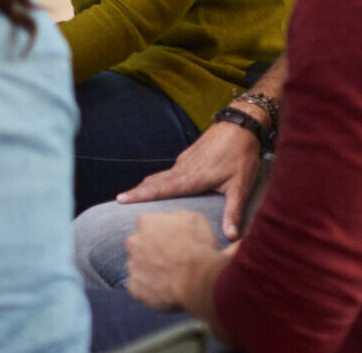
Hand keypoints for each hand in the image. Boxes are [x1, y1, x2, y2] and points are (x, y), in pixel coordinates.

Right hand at [116, 108, 264, 236]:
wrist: (240, 125)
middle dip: (137, 191)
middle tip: (120, 200)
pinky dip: (160, 179)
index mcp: (191, 178)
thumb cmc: (241, 156)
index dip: (140, 195)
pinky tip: (162, 184)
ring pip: (161, 175)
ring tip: (136, 194)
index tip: (120, 199)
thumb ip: (233, 212)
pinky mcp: (189, 156)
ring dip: (148, 185)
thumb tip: (231, 236)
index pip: (160, 189)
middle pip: (154, 182)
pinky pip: (169, 170)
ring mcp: (184, 161)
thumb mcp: (240, 186)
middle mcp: (183, 169)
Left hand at [124, 210, 232, 312]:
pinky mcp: (135, 287)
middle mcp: (133, 242)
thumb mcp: (195, 220)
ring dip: (150, 270)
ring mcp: (133, 266)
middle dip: (151, 251)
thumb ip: (176, 217)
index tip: (174, 243)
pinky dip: (149, 289)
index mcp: (146, 222)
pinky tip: (165, 290)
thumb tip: (171, 219)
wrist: (201, 281)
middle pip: (139, 245)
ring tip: (170, 277)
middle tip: (171, 261)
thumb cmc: (200, 249)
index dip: (162, 235)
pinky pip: (139, 287)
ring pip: (138, 266)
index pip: (148, 225)